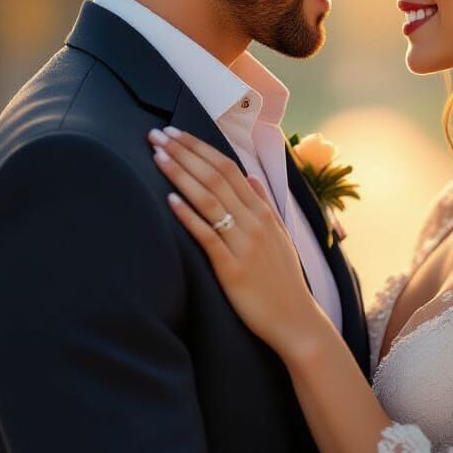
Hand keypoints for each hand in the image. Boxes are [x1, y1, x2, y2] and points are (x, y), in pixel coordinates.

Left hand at [148, 127, 324, 354]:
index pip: (228, 168)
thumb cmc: (283, 280)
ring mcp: (244, 244)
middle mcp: (254, 221)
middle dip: (184, 153)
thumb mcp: (279, 236)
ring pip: (209, 199)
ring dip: (181, 174)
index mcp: (263, 212)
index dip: (200, 148)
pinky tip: (170, 200)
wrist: (295, 319)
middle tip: (157, 134)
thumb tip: (251, 178)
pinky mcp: (232, 268)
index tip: (176, 133)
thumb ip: (264, 205)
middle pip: (215, 177)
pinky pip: (208, 236)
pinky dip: (189, 215)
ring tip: (157, 156)